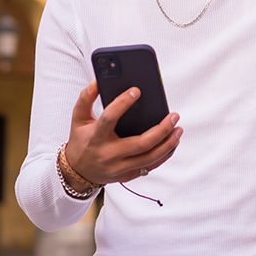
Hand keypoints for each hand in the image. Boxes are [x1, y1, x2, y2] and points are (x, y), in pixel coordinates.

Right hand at [62, 81, 182, 187]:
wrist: (76, 172)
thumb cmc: (81, 140)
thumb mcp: (78, 118)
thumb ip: (86, 98)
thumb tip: (98, 80)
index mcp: (95, 137)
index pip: (109, 118)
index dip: (122, 103)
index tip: (137, 90)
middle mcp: (107, 154)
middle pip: (140, 144)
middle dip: (161, 129)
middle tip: (174, 116)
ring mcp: (118, 168)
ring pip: (149, 158)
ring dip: (168, 144)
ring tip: (178, 129)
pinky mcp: (126, 176)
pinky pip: (149, 167)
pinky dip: (164, 155)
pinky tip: (173, 142)